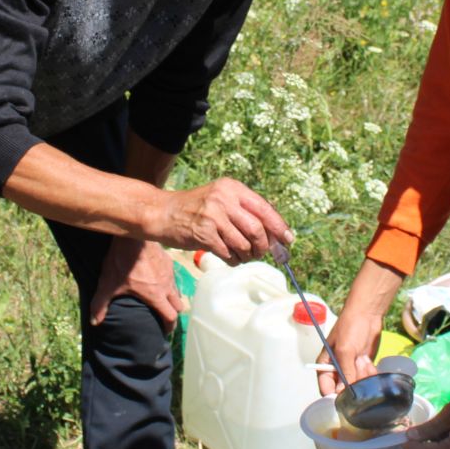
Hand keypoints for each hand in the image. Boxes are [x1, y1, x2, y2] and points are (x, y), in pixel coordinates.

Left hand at [90, 237, 184, 330]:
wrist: (132, 237)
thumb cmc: (121, 262)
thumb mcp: (107, 284)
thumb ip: (100, 304)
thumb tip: (94, 322)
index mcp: (155, 295)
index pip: (170, 316)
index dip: (169, 327)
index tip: (164, 331)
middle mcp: (167, 286)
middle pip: (178, 306)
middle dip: (173, 314)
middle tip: (165, 318)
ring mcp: (170, 273)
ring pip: (177, 291)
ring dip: (172, 298)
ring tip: (163, 300)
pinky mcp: (169, 262)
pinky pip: (172, 277)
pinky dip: (168, 283)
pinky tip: (158, 280)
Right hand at [152, 178, 291, 261]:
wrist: (162, 212)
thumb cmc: (194, 209)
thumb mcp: (220, 198)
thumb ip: (244, 210)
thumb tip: (275, 230)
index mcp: (232, 188)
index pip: (264, 208)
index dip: (279, 227)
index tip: (288, 240)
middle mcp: (224, 199)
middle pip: (257, 229)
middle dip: (264, 246)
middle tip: (263, 253)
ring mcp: (213, 216)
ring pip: (244, 244)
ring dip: (247, 255)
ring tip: (242, 255)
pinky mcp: (204, 234)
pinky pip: (229, 254)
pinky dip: (234, 260)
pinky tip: (229, 257)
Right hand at [317, 259, 405, 396]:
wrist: (367, 314)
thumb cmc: (350, 328)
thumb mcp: (345, 350)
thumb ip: (344, 373)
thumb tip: (342, 394)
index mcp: (326, 365)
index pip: (326, 388)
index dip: (334, 396)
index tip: (346, 399)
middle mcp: (337, 369)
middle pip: (344, 389)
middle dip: (353, 383)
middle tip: (358, 368)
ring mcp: (351, 368)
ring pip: (358, 385)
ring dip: (363, 376)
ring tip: (364, 360)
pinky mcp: (363, 367)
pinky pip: (367, 379)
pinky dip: (370, 373)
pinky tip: (369, 361)